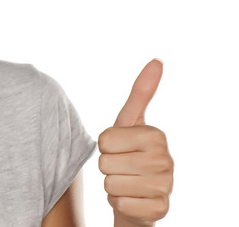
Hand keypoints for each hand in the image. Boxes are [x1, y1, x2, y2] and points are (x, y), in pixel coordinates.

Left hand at [98, 59, 173, 225]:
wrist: (138, 194)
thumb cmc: (130, 153)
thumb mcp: (129, 122)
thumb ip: (141, 92)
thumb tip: (157, 60)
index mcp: (157, 136)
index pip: (104, 140)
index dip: (105, 146)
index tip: (120, 148)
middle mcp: (166, 160)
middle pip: (105, 162)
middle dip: (107, 167)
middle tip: (122, 167)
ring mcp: (165, 187)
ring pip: (110, 184)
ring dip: (113, 186)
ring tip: (127, 182)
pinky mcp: (159, 210)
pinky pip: (120, 204)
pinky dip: (120, 203)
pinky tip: (133, 199)